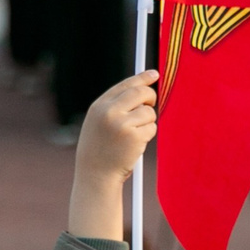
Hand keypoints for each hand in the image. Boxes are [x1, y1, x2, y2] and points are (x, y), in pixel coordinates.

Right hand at [68, 70, 157, 241]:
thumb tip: (142, 90)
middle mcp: (109, 112)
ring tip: (133, 137)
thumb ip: (114, 106)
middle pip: (141, 93)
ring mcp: (121, 124)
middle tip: (151, 105)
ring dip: (147, 123)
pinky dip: (148, 136)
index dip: (142, 78)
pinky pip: (151, 128)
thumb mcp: (98, 123)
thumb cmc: (99, 150)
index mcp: (99, 106)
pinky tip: (135, 146)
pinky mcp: (134, 137)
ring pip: (148, 113)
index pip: (125, 85)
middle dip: (151, 97)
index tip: (154, 74)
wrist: (95, 176)